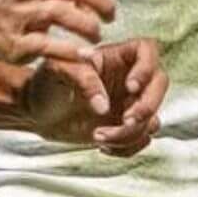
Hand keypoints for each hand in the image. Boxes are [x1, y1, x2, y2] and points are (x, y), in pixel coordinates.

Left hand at [20, 36, 167, 154]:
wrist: (36, 113)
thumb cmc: (45, 83)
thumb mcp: (56, 71)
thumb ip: (82, 79)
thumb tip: (104, 106)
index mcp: (115, 56)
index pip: (147, 50)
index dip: (146, 68)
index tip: (130, 88)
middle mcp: (129, 77)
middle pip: (160, 84)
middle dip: (147, 106)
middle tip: (125, 120)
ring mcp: (130, 103)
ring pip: (152, 117)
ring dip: (131, 132)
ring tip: (98, 136)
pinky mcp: (126, 127)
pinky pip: (142, 138)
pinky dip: (127, 146)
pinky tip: (101, 145)